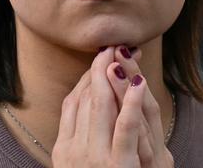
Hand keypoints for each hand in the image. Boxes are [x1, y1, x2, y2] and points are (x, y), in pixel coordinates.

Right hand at [52, 46, 173, 166]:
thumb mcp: (80, 165)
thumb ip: (81, 139)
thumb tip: (87, 103)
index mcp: (63, 149)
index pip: (73, 102)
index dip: (88, 77)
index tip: (102, 58)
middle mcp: (74, 151)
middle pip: (87, 99)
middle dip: (101, 68)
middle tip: (113, 46)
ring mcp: (96, 158)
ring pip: (102, 106)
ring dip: (114, 77)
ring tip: (124, 54)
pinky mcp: (119, 165)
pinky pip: (125, 128)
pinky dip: (131, 102)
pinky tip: (140, 82)